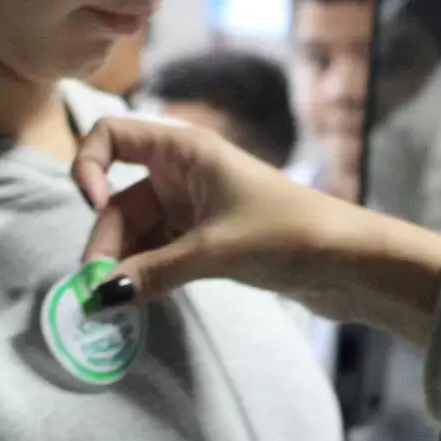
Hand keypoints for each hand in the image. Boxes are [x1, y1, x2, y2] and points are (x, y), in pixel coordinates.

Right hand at [72, 118, 440, 341]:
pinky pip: (158, 250)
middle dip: (105, 240)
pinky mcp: (207, 238)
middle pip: (119, 197)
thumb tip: (99, 297)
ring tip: (112, 306)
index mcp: (185, 149)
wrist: (351, 261)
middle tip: (97, 292)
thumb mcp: (213, 252)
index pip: (111, 135)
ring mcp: (194, 205)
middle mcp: (183, 171)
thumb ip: (151, 272)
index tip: (93, 207)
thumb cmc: (290, 234)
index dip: (88, 166)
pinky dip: (144, 272)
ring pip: (137, 229)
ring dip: (123, 263)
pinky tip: (136, 300)